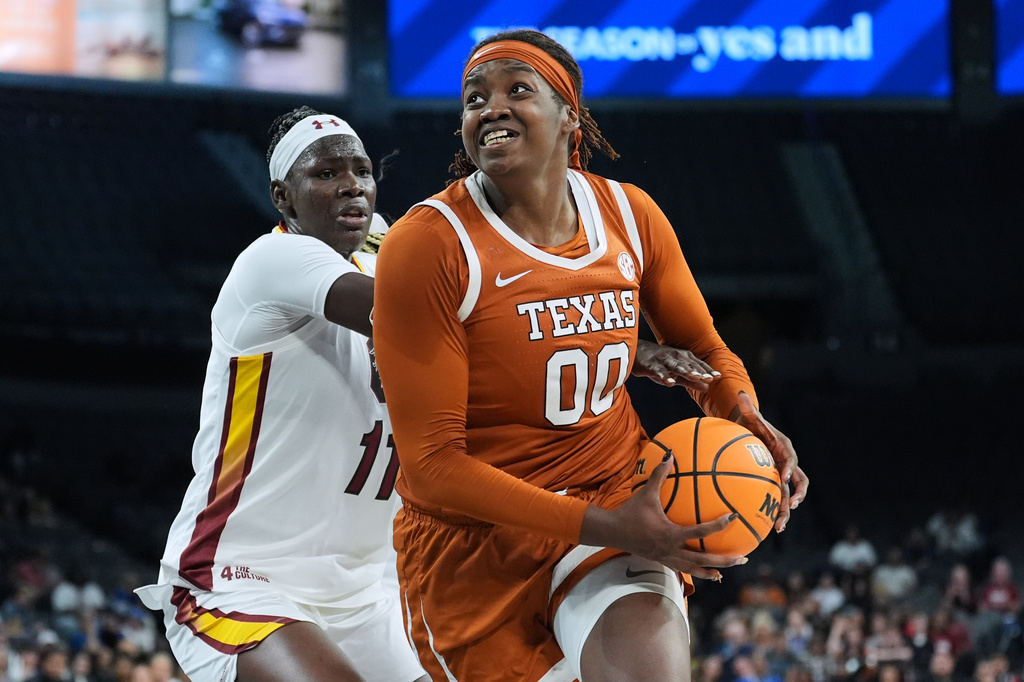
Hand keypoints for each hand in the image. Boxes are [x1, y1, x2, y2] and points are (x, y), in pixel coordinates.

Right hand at [580, 457, 747, 579]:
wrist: (612, 532)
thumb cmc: (630, 512)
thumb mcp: (645, 493)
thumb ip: (659, 475)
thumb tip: (670, 455)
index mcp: (670, 534)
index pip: (700, 532)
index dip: (719, 525)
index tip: (732, 517)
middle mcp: (671, 550)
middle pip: (703, 559)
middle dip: (724, 560)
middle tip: (743, 557)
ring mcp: (667, 558)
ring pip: (694, 569)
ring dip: (712, 571)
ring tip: (727, 571)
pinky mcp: (662, 561)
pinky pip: (683, 569)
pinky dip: (696, 571)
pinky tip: (705, 570)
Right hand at [632, 340, 720, 391]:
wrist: (637, 353)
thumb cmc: (659, 363)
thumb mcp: (676, 373)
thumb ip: (691, 381)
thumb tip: (707, 387)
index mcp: (683, 357)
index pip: (698, 364)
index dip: (707, 370)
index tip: (718, 376)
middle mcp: (675, 356)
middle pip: (689, 364)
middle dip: (699, 371)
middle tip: (709, 378)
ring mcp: (663, 360)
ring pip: (676, 366)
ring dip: (686, 371)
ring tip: (695, 377)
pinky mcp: (651, 365)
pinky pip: (658, 371)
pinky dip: (664, 376)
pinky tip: (669, 383)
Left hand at [733, 392, 807, 532]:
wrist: (750, 430)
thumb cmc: (749, 422)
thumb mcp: (749, 415)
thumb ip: (747, 407)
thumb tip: (742, 394)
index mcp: (784, 447)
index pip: (791, 458)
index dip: (789, 467)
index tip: (784, 476)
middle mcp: (787, 463)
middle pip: (797, 483)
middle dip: (796, 496)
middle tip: (790, 508)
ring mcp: (781, 475)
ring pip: (788, 496)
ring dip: (785, 512)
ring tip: (778, 528)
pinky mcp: (772, 483)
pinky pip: (774, 500)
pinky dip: (771, 513)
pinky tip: (762, 528)